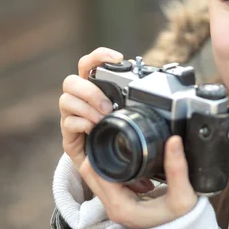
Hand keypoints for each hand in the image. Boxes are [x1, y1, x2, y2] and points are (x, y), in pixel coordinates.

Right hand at [59, 47, 152, 193]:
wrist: (115, 172)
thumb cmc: (126, 141)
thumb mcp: (138, 121)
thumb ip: (144, 107)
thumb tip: (162, 91)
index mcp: (97, 91)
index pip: (90, 65)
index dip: (99, 56)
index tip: (117, 57)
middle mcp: (81, 102)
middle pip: (71, 81)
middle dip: (90, 91)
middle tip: (108, 106)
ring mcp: (72, 118)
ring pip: (66, 99)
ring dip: (87, 108)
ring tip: (102, 120)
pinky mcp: (69, 137)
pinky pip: (67, 123)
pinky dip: (81, 124)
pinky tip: (94, 130)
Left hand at [79, 135, 198, 228]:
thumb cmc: (180, 222)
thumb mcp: (182, 196)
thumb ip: (177, 168)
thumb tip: (174, 141)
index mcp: (121, 206)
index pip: (96, 172)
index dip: (101, 152)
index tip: (114, 136)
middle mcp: (112, 207)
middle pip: (90, 173)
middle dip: (99, 152)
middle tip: (117, 137)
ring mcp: (114, 206)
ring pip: (96, 176)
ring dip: (106, 160)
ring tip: (126, 147)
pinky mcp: (119, 203)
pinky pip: (107, 180)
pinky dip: (114, 168)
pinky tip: (133, 162)